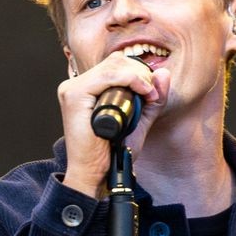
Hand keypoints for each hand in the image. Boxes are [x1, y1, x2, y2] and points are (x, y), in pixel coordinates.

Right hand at [56, 52, 170, 196]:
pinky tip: (141, 90)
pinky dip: (128, 79)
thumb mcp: (139, 121)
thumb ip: (152, 99)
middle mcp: (77, 85)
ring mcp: (72, 89)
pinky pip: (105, 76)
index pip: (115, 64)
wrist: (96, 174)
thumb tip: (163, 72)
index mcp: (88, 89)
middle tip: (152, 94)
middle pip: (114, 61)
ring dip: (138, 76)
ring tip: (148, 94)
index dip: (138, 72)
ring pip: (112, 66)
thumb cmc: (112, 152)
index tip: (152, 91)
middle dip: (140, 73)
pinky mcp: (74, 96)